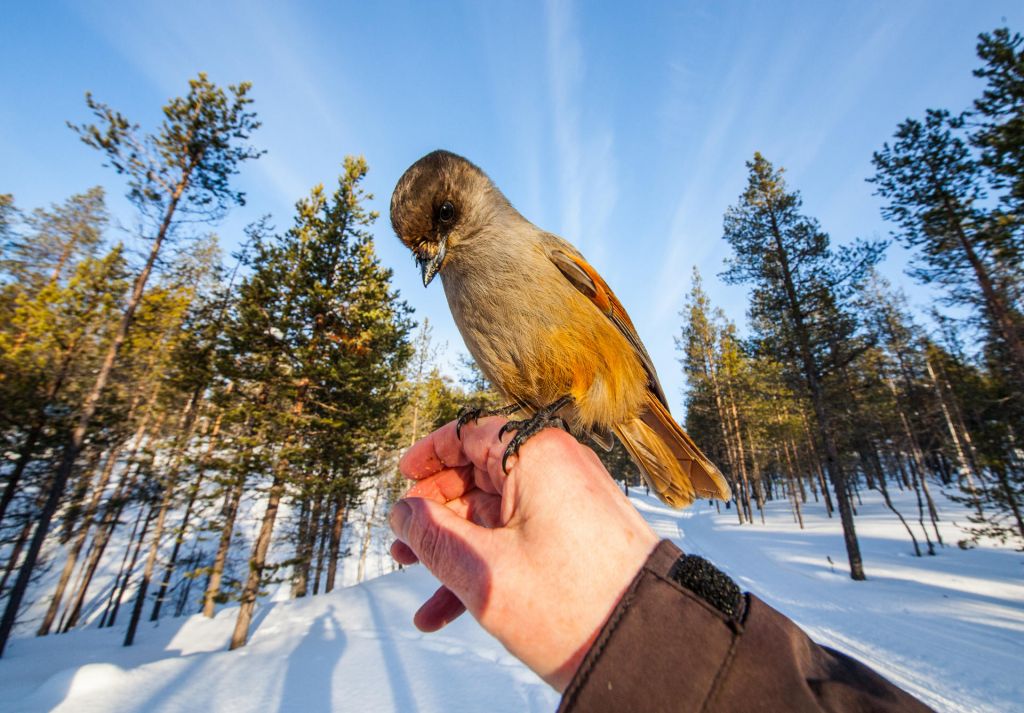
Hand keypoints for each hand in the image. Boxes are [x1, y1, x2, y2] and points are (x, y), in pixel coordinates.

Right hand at [389, 417, 659, 690]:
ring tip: (417, 583)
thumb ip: (431, 537)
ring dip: (454, 547)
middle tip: (402, 546)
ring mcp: (569, 502)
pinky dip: (485, 565)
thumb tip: (401, 512)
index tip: (403, 480)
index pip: (471, 432)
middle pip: (479, 475)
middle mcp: (557, 468)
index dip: (430, 455)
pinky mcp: (577, 535)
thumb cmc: (573, 605)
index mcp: (537, 455)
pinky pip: (519, 538)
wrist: (649, 643)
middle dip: (435, 514)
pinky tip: (447, 610)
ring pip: (494, 514)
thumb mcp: (483, 572)